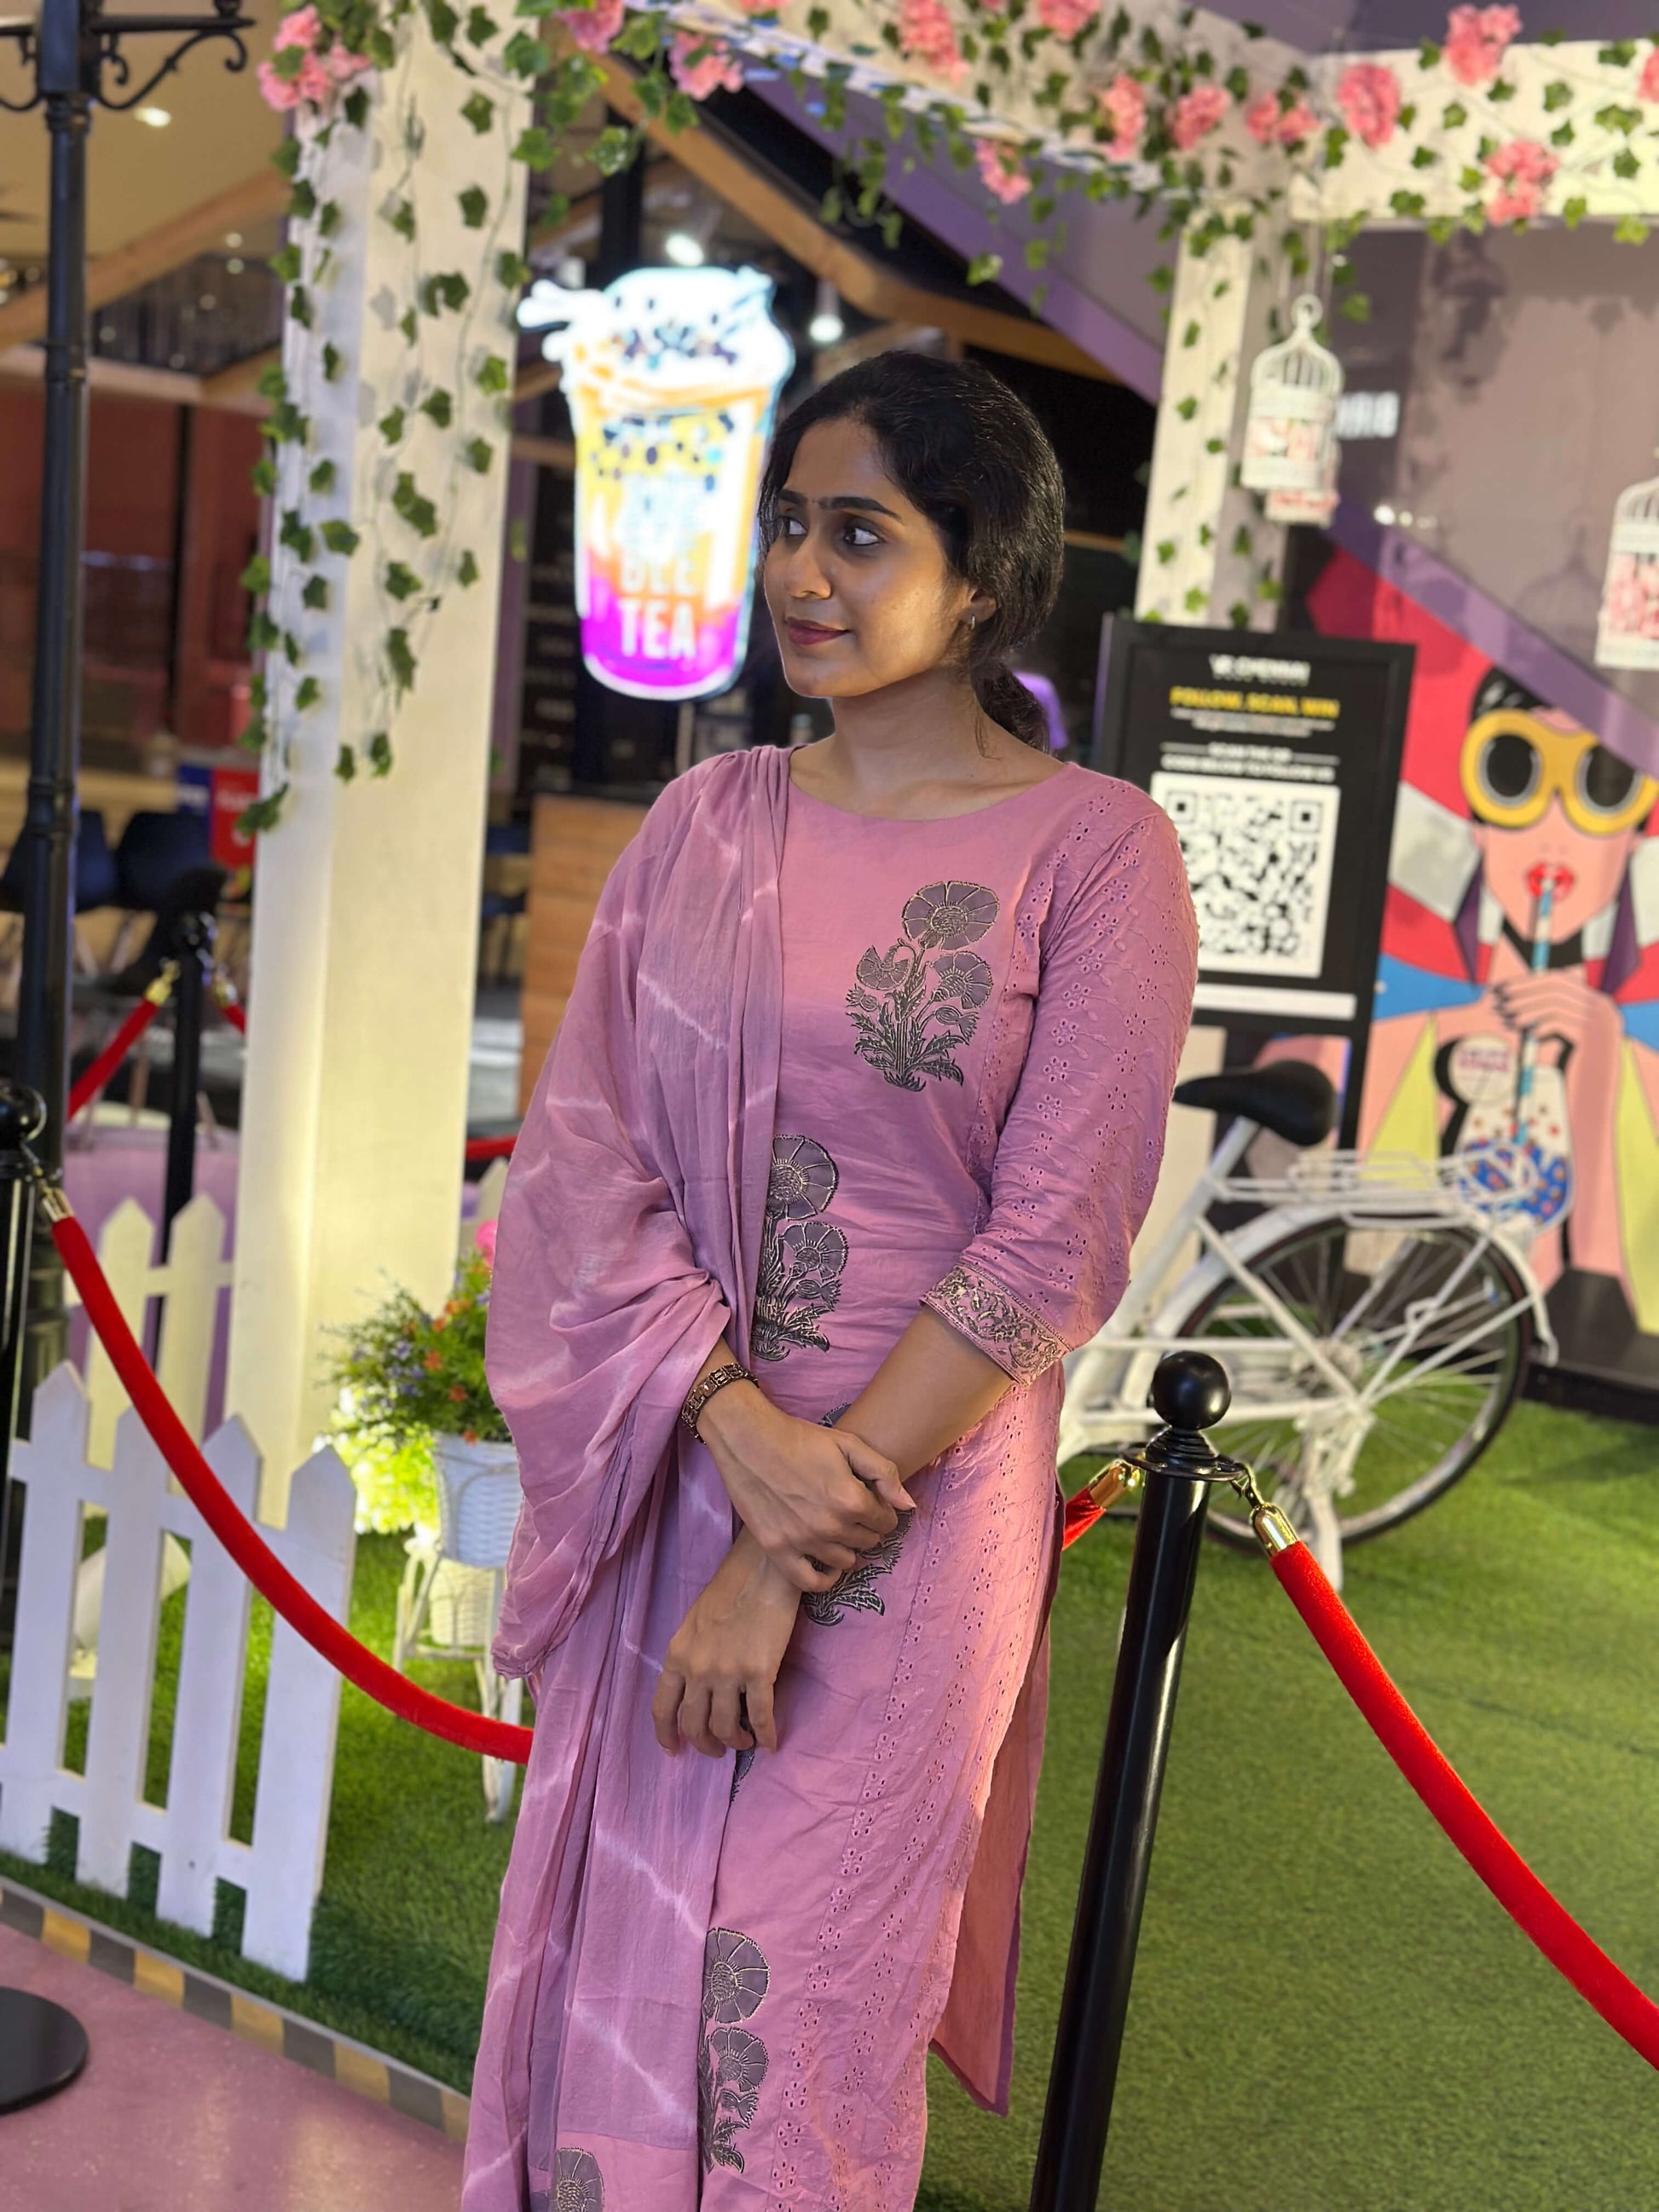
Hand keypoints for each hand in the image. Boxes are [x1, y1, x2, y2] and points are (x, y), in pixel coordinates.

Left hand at [652, 1529, 800, 1757]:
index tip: (675, 1751)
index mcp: (677, 1656)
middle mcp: (697, 1669)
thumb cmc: (729, 1591)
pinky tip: (770, 1743)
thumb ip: (690, 1658)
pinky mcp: (759, 1672)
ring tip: (744, 1741)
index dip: (667, 1735)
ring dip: (735, 1741)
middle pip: (695, 1725)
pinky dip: (766, 1736)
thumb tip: (696, 1690)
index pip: (662, 1708)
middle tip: (718, 1750)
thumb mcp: (694, 1624)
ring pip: (726, 1727)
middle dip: (706, 1745)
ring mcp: (728, 1673)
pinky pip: (761, 1717)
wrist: (762, 1571)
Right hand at [698, 1386, 916, 1592]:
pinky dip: (825, 1579)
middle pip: (868, 1541)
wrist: (749, 1440)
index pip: (886, 1521)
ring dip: (849, 1547)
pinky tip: (829, 1567)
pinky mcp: (777, 1550)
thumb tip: (908, 1506)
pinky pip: (810, 1582)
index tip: (872, 1502)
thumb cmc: (800, 1438)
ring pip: (845, 1561)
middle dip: (868, 1527)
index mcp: (850, 1499)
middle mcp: (830, 1526)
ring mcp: (802, 1541)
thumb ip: (883, 1473)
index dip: (883, 1510)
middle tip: (855, 1512)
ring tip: (840, 1530)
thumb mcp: (848, 1444)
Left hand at [1490, 970, 1621, 1067]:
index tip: (1502, 987)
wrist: (1595, 1098)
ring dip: (1525, 1009)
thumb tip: (1515, 995)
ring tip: (1506, 1018)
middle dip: (1522, 992)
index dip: (1527, 981)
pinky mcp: (1592, 1037)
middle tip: (1497, 1000)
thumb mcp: (1565, 1035)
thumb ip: (1551, 1014)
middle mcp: (1602, 1008)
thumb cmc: (1575, 1066)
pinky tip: (1529, 1035)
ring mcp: (1600, 1021)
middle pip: (1555, 987)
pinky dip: (1539, 1025)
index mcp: (1597, 1003)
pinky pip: (1558, 1023)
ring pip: (1554, 1004)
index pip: (1559, 979)